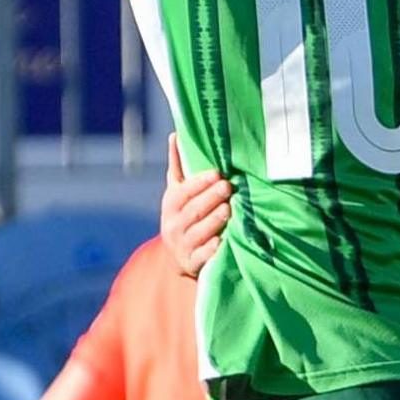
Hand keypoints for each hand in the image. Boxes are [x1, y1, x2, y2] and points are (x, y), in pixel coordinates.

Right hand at [160, 133, 232, 276]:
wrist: (178, 256)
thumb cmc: (183, 215)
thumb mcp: (177, 192)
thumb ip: (178, 165)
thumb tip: (175, 135)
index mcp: (171, 205)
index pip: (184, 192)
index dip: (200, 183)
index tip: (217, 173)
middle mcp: (173, 225)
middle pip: (193, 211)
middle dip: (210, 199)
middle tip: (228, 187)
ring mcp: (182, 246)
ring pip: (198, 233)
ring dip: (213, 221)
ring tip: (229, 210)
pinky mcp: (192, 264)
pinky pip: (202, 257)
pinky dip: (211, 250)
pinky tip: (222, 241)